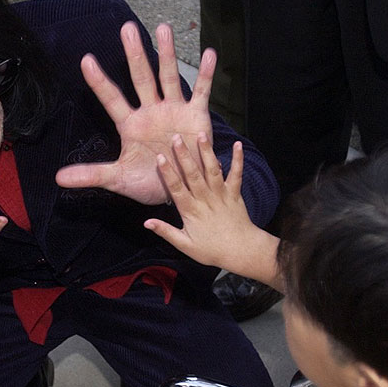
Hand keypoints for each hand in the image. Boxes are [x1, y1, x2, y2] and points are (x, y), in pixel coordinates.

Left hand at [56, 22, 214, 205]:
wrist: (182, 190)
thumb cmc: (149, 183)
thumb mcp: (119, 179)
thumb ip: (92, 174)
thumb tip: (59, 178)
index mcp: (130, 124)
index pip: (111, 98)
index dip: (99, 81)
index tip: (86, 60)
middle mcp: (150, 111)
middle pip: (141, 78)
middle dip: (134, 54)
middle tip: (127, 28)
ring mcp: (173, 110)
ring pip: (168, 77)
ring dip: (166, 54)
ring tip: (163, 28)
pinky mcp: (195, 115)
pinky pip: (202, 92)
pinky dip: (206, 74)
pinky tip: (209, 53)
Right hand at [145, 134, 281, 286]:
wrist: (241, 251)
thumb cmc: (212, 250)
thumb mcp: (184, 245)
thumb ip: (165, 232)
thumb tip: (146, 223)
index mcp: (190, 210)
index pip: (176, 188)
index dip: (167, 172)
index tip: (160, 157)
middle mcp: (205, 199)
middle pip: (192, 174)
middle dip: (184, 155)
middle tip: (176, 138)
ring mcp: (221, 195)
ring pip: (212, 170)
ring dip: (206, 152)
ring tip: (200, 134)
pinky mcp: (235, 193)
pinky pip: (236, 174)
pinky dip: (238, 159)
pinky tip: (237, 145)